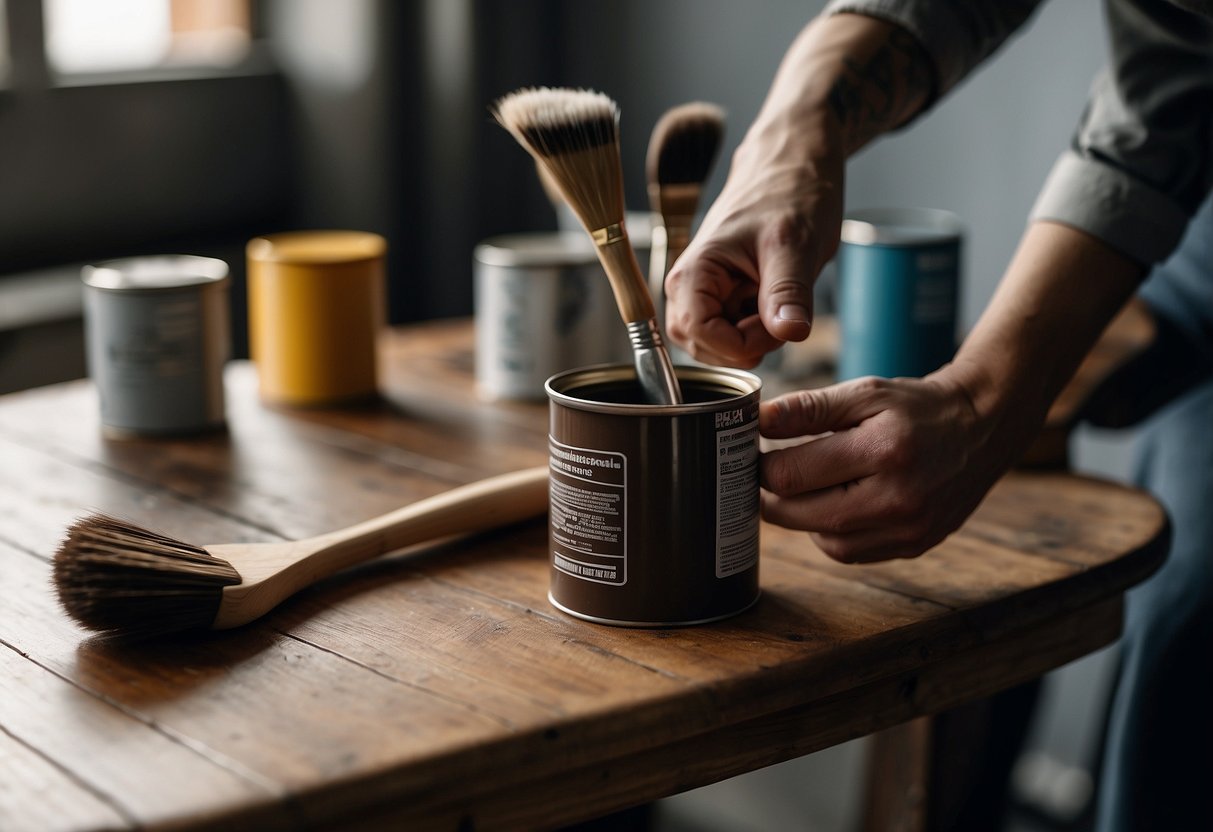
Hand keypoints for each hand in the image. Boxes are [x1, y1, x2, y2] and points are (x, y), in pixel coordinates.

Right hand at [663, 127, 843, 368]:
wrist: (794, 166)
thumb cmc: (790, 191)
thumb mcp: (796, 243)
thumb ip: (788, 291)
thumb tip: (790, 333)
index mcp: (693, 272)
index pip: (700, 335)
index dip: (742, 342)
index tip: (776, 324)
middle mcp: (689, 287)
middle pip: (704, 348)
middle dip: (746, 344)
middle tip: (779, 312)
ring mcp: (705, 294)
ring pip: (719, 346)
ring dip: (753, 338)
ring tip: (778, 301)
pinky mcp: (724, 298)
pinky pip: (734, 333)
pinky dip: (759, 328)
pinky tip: (775, 299)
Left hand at [759, 372, 1014, 562]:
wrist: (982, 429)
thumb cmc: (918, 407)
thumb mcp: (866, 393)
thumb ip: (809, 408)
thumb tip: (759, 420)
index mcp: (883, 452)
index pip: (793, 475)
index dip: (761, 466)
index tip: (752, 453)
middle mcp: (898, 499)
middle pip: (800, 515)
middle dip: (771, 496)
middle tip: (762, 474)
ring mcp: (909, 530)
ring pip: (823, 541)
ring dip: (800, 517)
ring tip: (801, 487)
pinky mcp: (914, 546)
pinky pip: (850, 552)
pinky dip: (831, 532)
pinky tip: (834, 504)